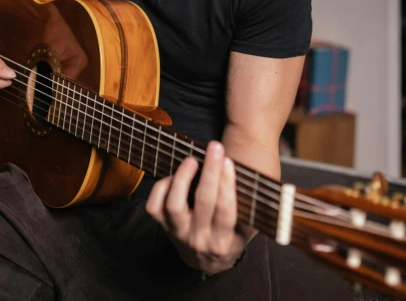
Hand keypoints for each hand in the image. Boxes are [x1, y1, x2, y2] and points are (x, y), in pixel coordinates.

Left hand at [145, 141, 245, 273]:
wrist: (207, 263)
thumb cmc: (230, 237)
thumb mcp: (246, 229)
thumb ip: (250, 208)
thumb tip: (256, 176)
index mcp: (223, 242)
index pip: (225, 211)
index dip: (226, 184)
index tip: (228, 161)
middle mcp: (199, 240)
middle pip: (203, 201)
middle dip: (210, 171)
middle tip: (215, 148)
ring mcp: (178, 234)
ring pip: (174, 204)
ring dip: (183, 178)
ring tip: (192, 160)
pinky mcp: (163, 227)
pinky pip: (154, 206)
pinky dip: (161, 187)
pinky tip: (173, 176)